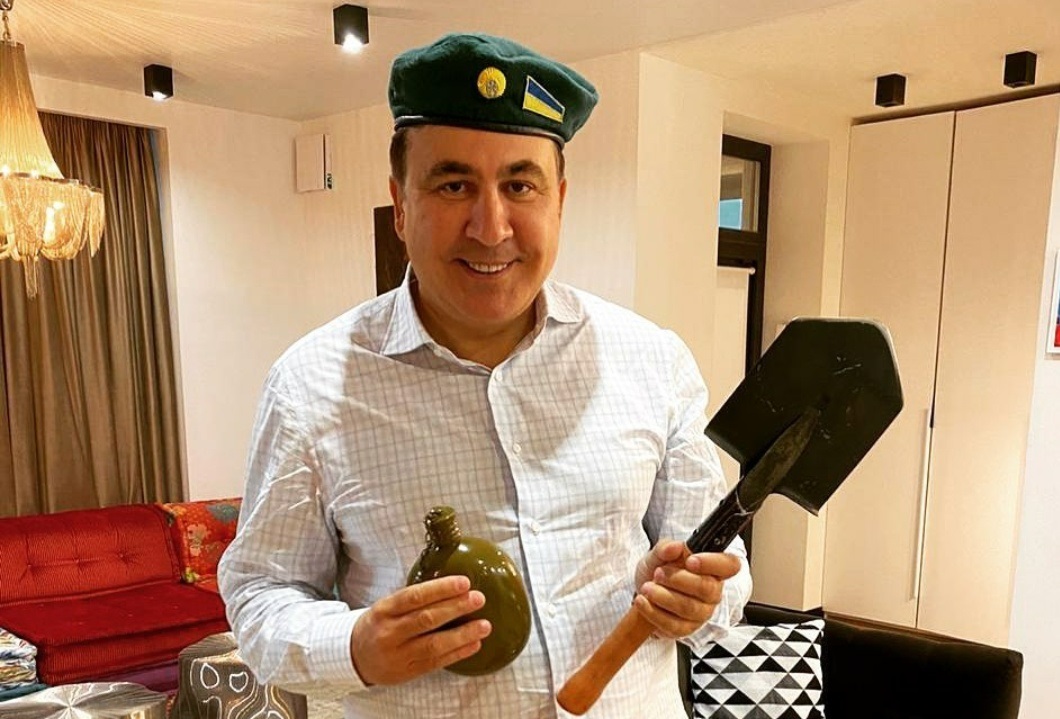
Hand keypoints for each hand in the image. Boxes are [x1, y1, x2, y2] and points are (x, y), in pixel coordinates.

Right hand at [350, 575, 491, 684]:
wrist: (355, 657)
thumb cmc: (378, 626)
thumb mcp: (387, 607)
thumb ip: (413, 600)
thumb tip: (452, 587)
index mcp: (385, 610)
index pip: (414, 596)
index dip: (440, 589)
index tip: (463, 582)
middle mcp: (390, 632)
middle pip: (426, 619)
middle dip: (456, 608)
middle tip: (478, 599)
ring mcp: (398, 655)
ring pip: (433, 644)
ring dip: (462, 634)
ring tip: (484, 626)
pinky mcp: (407, 672)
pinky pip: (435, 662)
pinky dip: (457, 653)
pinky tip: (474, 645)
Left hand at [632, 540, 741, 638]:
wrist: (644, 589)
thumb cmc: (659, 569)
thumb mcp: (659, 553)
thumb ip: (666, 548)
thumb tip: (674, 547)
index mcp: (713, 568)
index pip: (729, 565)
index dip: (713, 563)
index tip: (690, 561)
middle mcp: (713, 592)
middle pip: (706, 588)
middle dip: (678, 580)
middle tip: (658, 573)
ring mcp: (701, 613)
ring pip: (689, 608)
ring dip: (663, 596)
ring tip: (647, 587)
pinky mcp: (686, 629)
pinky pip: (674, 625)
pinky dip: (654, 612)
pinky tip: (643, 602)